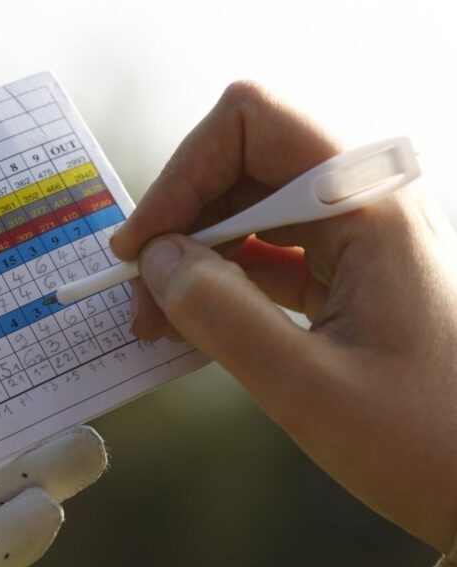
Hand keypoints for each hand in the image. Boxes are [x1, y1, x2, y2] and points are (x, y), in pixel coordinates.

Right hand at [109, 81, 456, 552]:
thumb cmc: (425, 442)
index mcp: (369, 207)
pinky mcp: (345, 270)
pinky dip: (220, 278)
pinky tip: (195, 322)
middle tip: (141, 296)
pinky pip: (265, 249)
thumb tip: (155, 261)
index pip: (253, 123)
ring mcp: (356, 235)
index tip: (142, 246)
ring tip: (160, 318)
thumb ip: (223, 316)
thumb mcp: (309, 389)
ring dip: (193, 253)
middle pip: (242, 162)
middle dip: (180, 221)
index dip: (182, 172)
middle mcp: (364, 203)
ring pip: (247, 206)